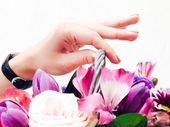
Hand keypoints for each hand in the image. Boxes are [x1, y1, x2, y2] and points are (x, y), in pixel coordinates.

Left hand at [10, 15, 138, 78]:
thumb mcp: (63, 64)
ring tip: (135, 20)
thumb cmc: (45, 62)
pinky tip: (121, 26)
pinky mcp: (77, 30)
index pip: (94, 37)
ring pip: (100, 24)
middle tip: (136, 33)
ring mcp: (75, 25)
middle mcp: (72, 23)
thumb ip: (82, 59)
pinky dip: (109, 28)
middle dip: (119, 30)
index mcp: (67, 30)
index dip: (107, 48)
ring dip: (118, 24)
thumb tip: (101, 57)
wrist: (33, 59)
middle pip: (100, 26)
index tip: (117, 60)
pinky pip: (96, 28)